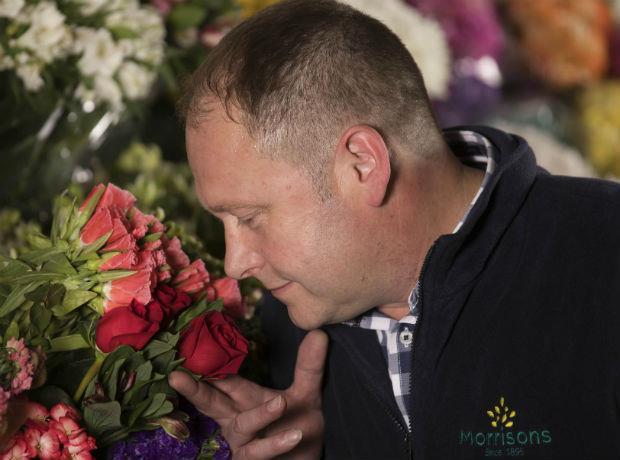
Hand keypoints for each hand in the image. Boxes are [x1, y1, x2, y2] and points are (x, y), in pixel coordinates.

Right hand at [169, 329, 327, 459]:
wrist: (307, 458)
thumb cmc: (298, 424)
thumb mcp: (306, 393)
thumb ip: (309, 366)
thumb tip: (318, 333)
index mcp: (243, 398)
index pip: (221, 379)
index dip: (206, 365)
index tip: (188, 347)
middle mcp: (236, 419)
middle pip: (211, 402)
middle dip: (194, 389)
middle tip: (176, 376)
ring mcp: (242, 443)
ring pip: (244, 426)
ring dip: (261, 415)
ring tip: (281, 403)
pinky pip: (261, 453)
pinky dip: (277, 444)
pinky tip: (294, 435)